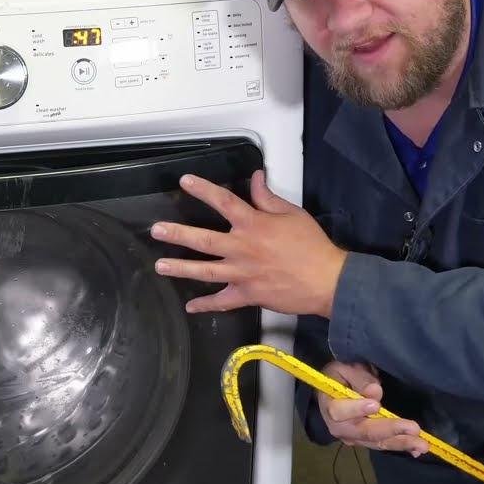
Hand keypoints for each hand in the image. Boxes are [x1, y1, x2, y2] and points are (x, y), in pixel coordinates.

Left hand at [150, 170, 347, 314]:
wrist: (327, 281)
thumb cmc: (312, 245)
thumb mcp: (292, 214)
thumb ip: (268, 197)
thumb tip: (255, 177)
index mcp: (254, 224)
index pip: (224, 202)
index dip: (203, 190)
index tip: (184, 181)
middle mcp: (242, 248)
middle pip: (204, 239)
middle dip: (177, 234)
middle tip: (156, 230)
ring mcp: (242, 274)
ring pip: (205, 271)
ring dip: (181, 268)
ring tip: (160, 265)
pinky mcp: (248, 295)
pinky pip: (222, 302)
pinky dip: (205, 305)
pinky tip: (190, 306)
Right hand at [320, 360, 427, 456]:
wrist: (335, 390)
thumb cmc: (340, 375)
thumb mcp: (345, 367)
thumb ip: (359, 378)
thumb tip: (375, 392)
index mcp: (330, 405)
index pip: (339, 411)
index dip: (356, 409)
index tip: (375, 405)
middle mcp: (340, 427)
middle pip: (365, 431)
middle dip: (391, 430)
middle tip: (413, 428)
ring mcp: (354, 437)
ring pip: (378, 442)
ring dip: (401, 443)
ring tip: (422, 444)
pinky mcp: (366, 441)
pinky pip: (383, 445)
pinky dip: (401, 447)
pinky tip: (417, 450)